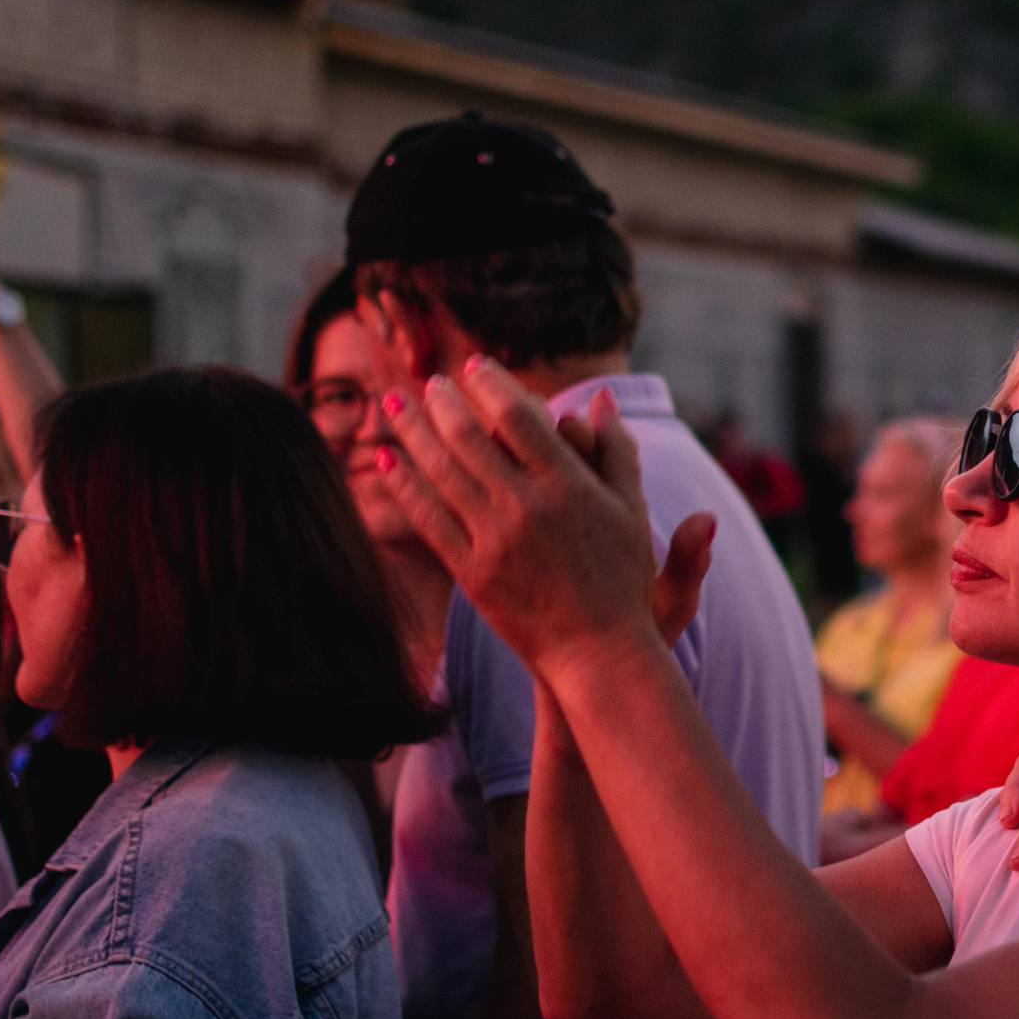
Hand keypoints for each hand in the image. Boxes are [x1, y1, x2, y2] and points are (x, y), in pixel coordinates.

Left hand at [377, 359, 713, 669]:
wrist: (598, 652)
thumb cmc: (621, 578)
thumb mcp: (630, 510)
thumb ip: (616, 450)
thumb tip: (600, 397)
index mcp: (570, 486)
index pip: (519, 417)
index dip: (493, 385)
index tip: (476, 366)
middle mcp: (528, 508)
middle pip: (471, 438)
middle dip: (443, 403)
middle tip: (429, 382)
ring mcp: (495, 541)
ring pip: (441, 473)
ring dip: (413, 432)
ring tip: (394, 404)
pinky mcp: (472, 574)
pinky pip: (428, 520)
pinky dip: (404, 486)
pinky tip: (387, 460)